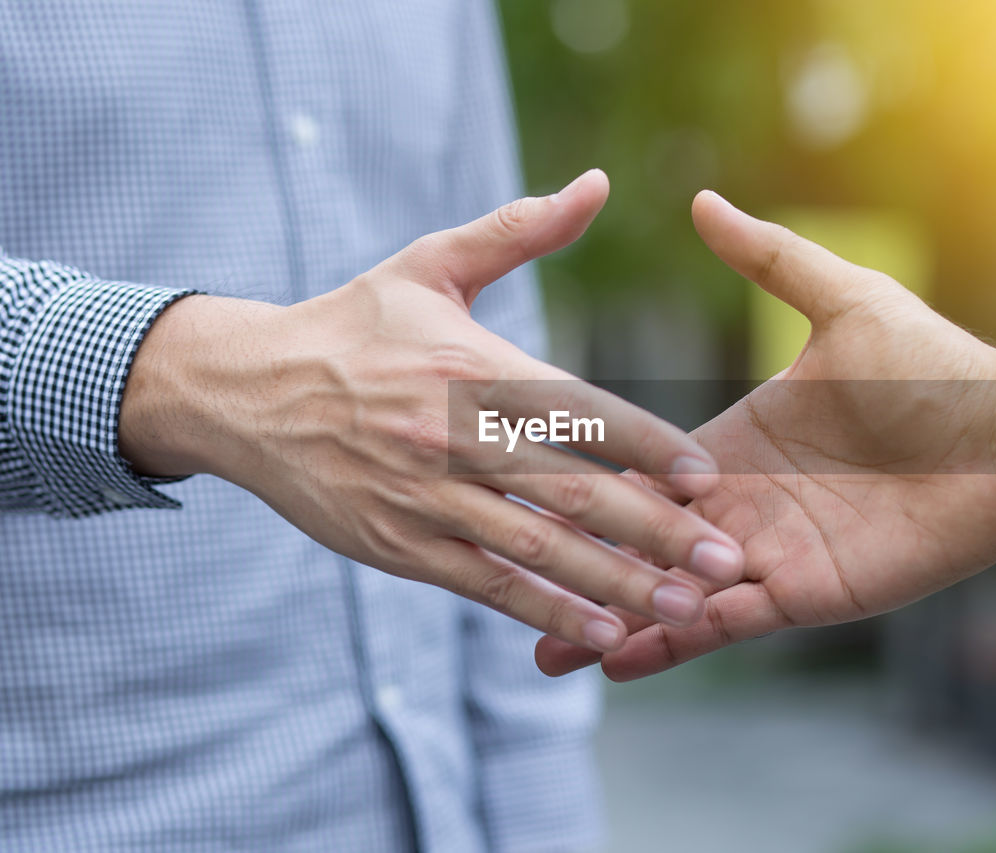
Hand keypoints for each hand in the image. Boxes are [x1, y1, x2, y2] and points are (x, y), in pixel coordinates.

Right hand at [119, 170, 743, 652]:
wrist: (245, 391)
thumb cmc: (353, 325)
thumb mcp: (432, 265)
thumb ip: (520, 229)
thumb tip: (599, 183)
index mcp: (473, 364)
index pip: (579, 410)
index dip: (648, 446)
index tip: (708, 479)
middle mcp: (453, 434)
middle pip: (573, 490)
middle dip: (655, 533)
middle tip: (725, 563)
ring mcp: (426, 497)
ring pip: (537, 548)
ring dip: (615, 585)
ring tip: (684, 612)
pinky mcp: (401, 545)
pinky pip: (487, 584)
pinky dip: (546, 611)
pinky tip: (603, 637)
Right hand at [536, 189, 995, 678]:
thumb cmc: (933, 367)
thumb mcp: (840, 301)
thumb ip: (767, 258)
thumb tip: (702, 200)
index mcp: (739, 441)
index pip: (646, 470)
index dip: (589, 486)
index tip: (523, 493)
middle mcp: (743, 504)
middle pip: (645, 543)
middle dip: (584, 569)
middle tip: (513, 594)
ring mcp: (769, 554)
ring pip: (673, 592)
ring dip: (612, 618)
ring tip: (543, 650)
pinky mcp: (802, 594)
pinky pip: (725, 623)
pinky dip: (672, 643)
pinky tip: (617, 660)